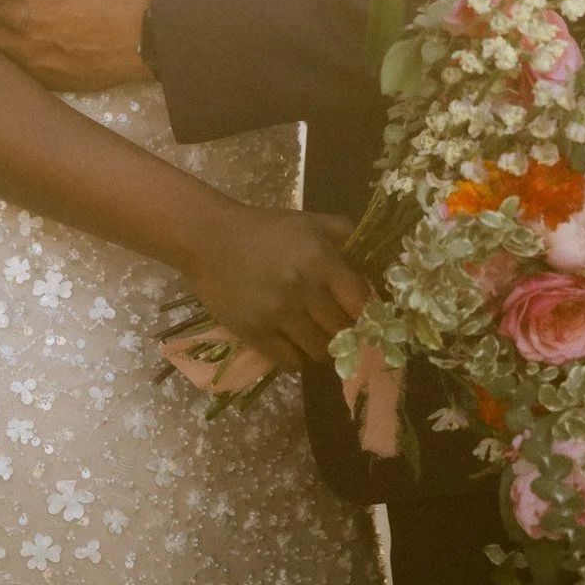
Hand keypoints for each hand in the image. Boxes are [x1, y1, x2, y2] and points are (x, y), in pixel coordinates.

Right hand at [180, 203, 368, 372]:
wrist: (210, 239)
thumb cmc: (266, 229)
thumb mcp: (310, 222)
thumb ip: (347, 237)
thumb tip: (374, 270)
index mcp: (320, 259)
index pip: (361, 303)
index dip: (365, 311)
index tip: (359, 312)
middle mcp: (302, 289)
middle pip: (342, 331)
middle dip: (343, 329)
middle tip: (335, 322)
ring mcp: (277, 315)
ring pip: (320, 351)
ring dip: (321, 344)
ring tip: (312, 330)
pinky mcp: (255, 335)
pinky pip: (292, 362)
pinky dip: (297, 356)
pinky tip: (292, 339)